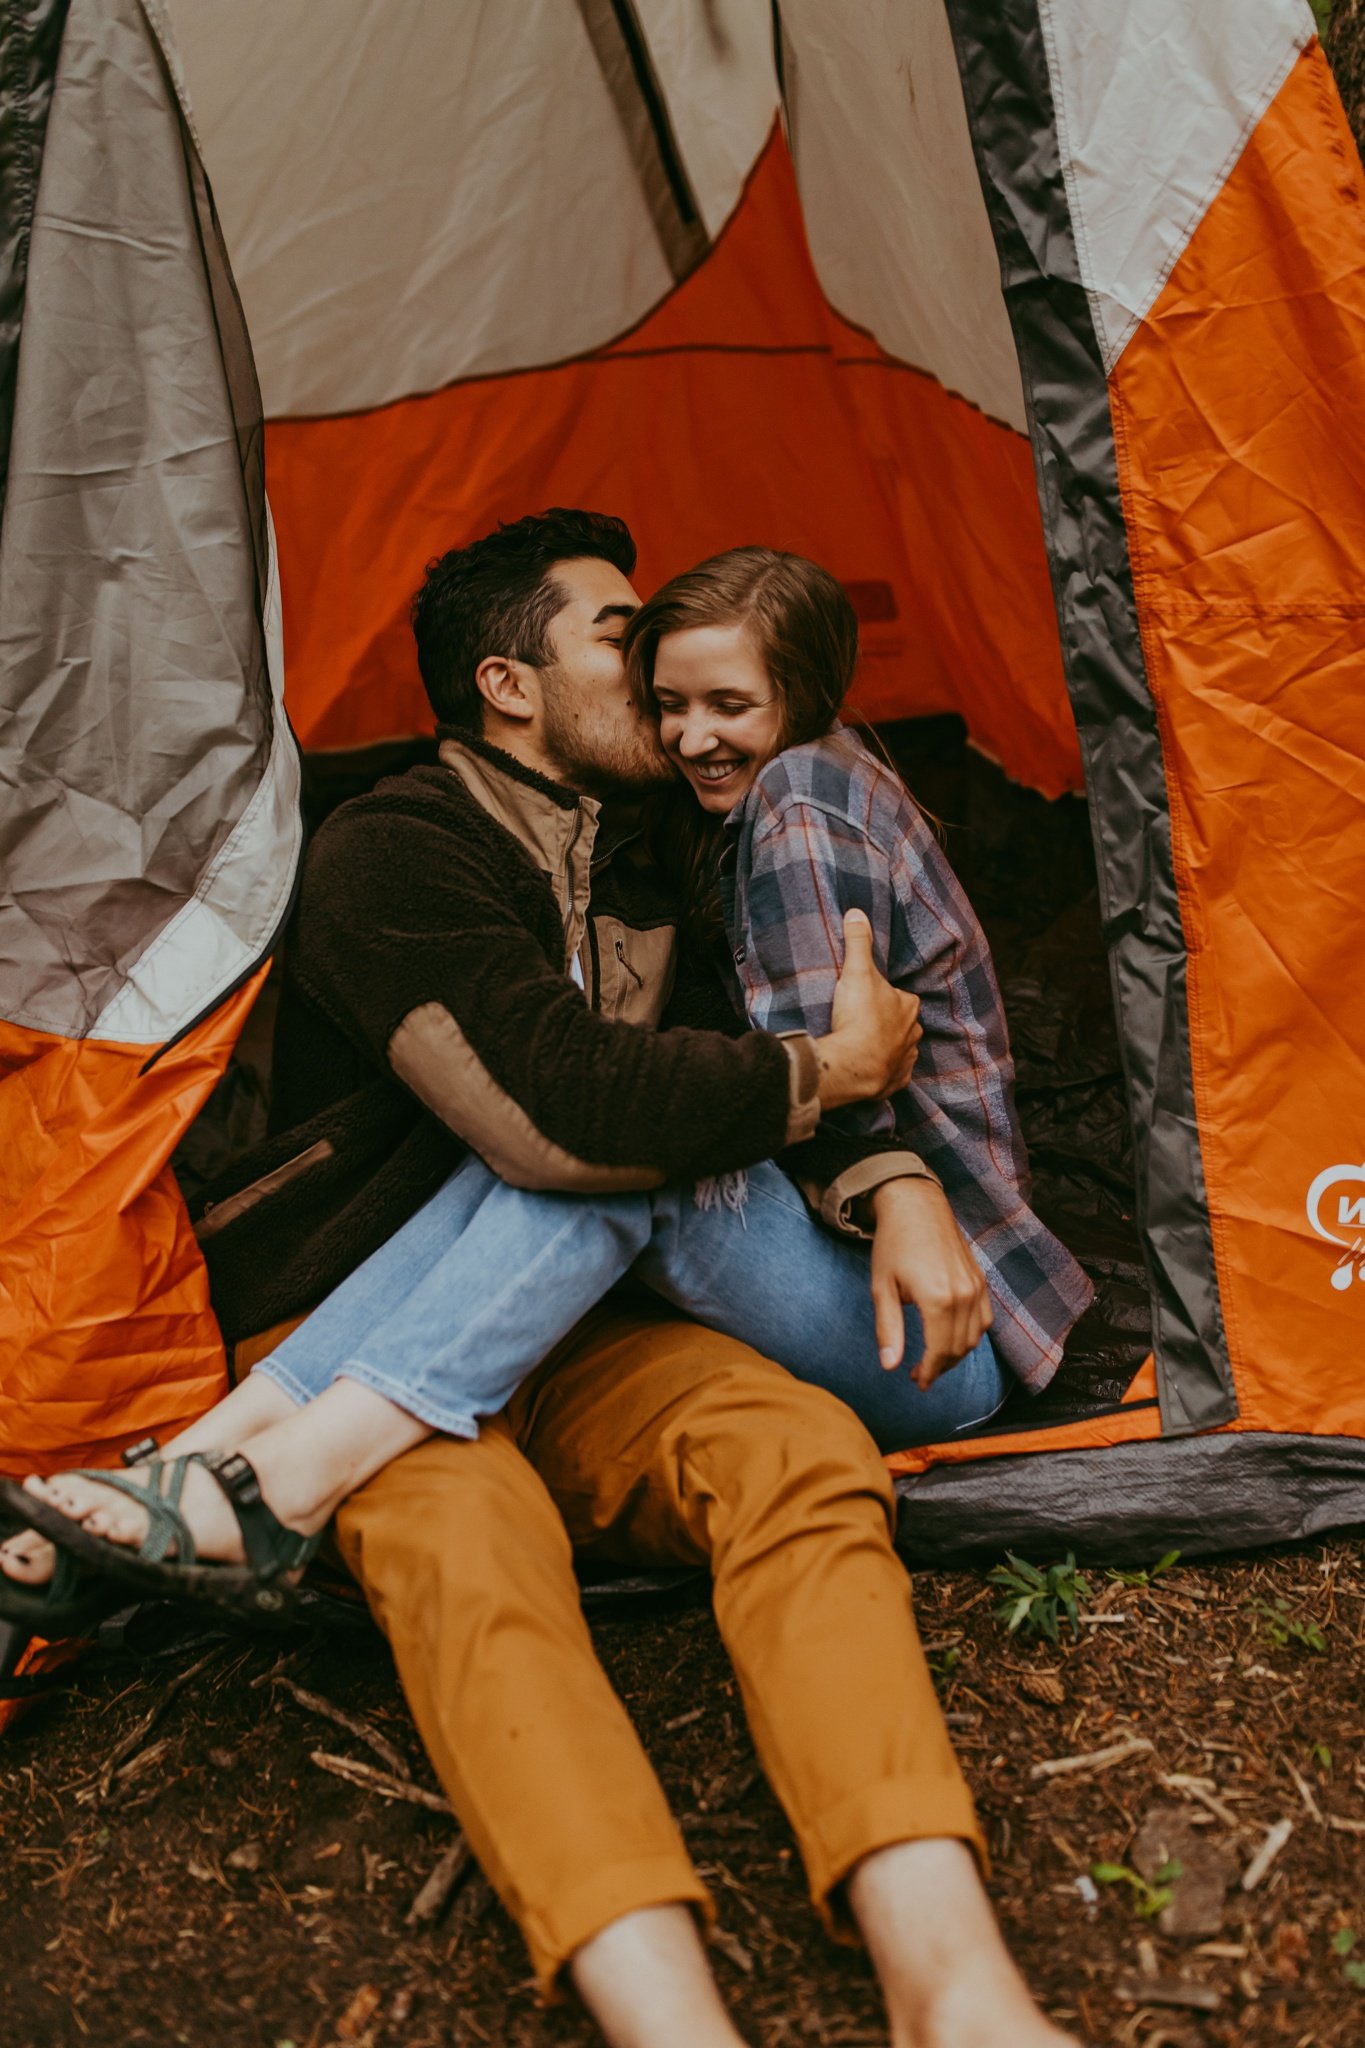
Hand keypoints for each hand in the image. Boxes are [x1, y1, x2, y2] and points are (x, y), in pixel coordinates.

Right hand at [814, 910, 921, 1110]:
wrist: (855, 1065)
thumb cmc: (859, 1017)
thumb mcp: (856, 972)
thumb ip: (858, 942)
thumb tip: (857, 913)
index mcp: (908, 1006)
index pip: (901, 996)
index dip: (885, 995)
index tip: (868, 997)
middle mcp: (913, 1033)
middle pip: (902, 1023)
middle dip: (887, 1022)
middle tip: (863, 1021)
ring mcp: (904, 1059)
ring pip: (899, 1049)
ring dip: (885, 1047)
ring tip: (862, 1045)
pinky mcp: (894, 1082)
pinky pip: (892, 1074)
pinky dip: (882, 1071)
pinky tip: (868, 1068)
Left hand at [869, 1177, 992, 1388]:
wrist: (915, 1205)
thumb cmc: (893, 1244)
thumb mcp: (882, 1288)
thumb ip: (888, 1329)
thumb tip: (889, 1366)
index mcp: (938, 1300)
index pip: (940, 1352)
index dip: (928, 1372)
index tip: (916, 1382)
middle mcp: (964, 1295)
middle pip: (959, 1348)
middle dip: (940, 1367)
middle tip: (919, 1374)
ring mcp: (976, 1286)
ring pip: (975, 1337)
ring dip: (956, 1354)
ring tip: (933, 1359)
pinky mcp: (980, 1279)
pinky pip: (985, 1318)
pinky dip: (971, 1335)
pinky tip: (952, 1337)